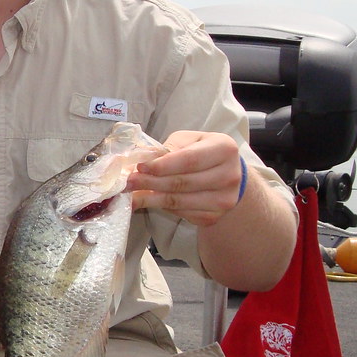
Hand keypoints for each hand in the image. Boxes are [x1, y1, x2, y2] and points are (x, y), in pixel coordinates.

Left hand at [125, 131, 244, 226]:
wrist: (226, 174)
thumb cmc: (202, 151)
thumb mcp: (189, 140)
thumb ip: (169, 148)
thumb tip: (141, 160)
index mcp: (224, 149)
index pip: (189, 160)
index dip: (162, 166)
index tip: (140, 167)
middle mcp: (229, 176)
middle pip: (182, 183)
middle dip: (150, 183)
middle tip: (128, 183)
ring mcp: (223, 200)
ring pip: (178, 202)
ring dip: (150, 199)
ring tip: (131, 194)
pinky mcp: (213, 216)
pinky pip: (181, 213)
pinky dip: (161, 207)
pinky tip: (148, 201)